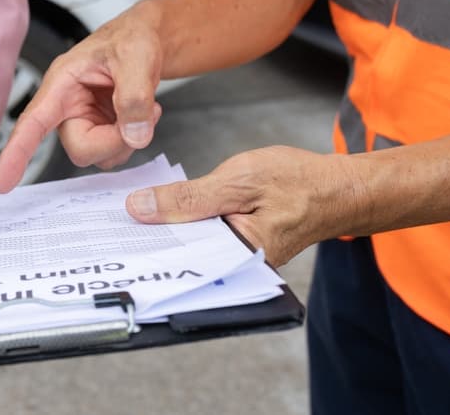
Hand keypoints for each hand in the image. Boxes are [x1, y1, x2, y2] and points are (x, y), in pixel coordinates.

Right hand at [0, 4, 163, 191]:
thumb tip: (134, 135)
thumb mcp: (137, 56)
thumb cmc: (132, 37)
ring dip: (127, 139)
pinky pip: (115, 152)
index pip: (34, 122)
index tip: (3, 183)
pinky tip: (144, 114)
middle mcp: (68, 106)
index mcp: (62, 83)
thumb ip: (135, 96)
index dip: (17, 153)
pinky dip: (135, 139)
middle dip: (114, 140)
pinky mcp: (102, 130)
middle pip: (80, 148)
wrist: (148, 39)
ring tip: (145, 108)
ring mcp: (85, 121)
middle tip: (144, 115)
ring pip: (99, 155)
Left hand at [124, 146, 363, 265]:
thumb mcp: (239, 180)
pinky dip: (182, 226)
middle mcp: (236, 268)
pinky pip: (200, 240)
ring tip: (128, 219)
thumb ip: (188, 198)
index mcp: (240, 257)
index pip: (181, 259)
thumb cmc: (300, 182)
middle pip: (181, 257)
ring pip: (189, 248)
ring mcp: (236, 259)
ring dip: (162, 232)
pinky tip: (159, 213)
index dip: (145, 246)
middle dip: (148, 242)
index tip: (112, 235)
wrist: (339, 188)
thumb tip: (140, 209)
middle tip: (110, 227)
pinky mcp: (235, 247)